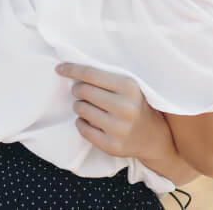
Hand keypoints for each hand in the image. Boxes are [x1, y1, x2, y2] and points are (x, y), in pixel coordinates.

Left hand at [54, 63, 172, 160]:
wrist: (153, 137)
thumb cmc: (134, 104)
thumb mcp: (128, 86)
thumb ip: (105, 77)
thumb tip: (71, 68)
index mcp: (130, 87)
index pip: (91, 74)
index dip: (72, 69)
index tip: (59, 68)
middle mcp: (126, 107)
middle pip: (83, 90)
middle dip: (77, 89)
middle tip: (81, 91)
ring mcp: (119, 128)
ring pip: (81, 109)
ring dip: (79, 105)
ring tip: (88, 106)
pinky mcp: (112, 145)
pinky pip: (82, 128)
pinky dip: (81, 122)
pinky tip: (89, 121)